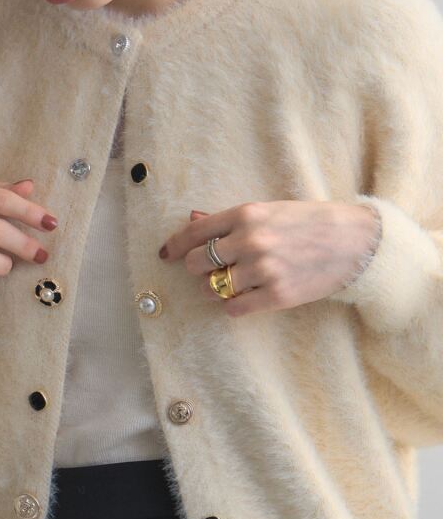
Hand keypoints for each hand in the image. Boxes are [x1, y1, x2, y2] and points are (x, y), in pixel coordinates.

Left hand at [158, 200, 380, 316]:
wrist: (353, 241)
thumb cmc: (307, 221)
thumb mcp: (268, 210)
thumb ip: (228, 219)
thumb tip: (192, 218)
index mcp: (246, 214)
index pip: (195, 232)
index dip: (175, 245)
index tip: (166, 254)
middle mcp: (250, 241)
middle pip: (198, 263)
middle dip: (197, 268)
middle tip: (208, 268)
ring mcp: (263, 270)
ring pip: (213, 287)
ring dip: (215, 287)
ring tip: (230, 282)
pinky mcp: (277, 295)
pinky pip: (234, 308)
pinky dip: (232, 305)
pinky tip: (242, 297)